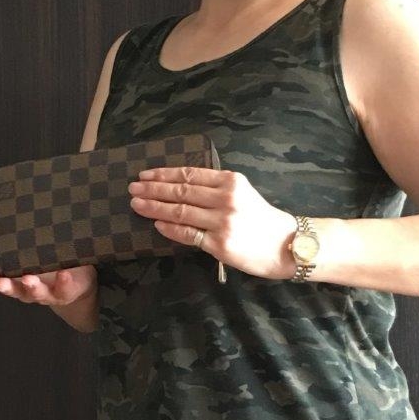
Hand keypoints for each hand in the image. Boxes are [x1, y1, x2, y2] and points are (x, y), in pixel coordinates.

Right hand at [0, 223, 96, 305]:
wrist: (79, 281)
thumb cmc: (51, 265)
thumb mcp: (30, 252)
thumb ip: (9, 242)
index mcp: (20, 279)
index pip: (5, 279)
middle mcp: (32, 289)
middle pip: (18, 290)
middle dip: (9, 286)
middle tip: (1, 282)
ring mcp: (50, 292)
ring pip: (39, 293)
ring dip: (32, 287)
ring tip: (29, 279)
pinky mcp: (68, 291)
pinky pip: (65, 289)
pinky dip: (63, 282)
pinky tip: (63, 274)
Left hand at [128, 167, 297, 279]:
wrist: (286, 245)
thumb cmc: (262, 220)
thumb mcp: (243, 193)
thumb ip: (216, 188)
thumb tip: (180, 187)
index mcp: (231, 181)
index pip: (190, 174)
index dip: (164, 174)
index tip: (146, 174)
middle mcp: (226, 198)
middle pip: (181, 191)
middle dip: (152, 189)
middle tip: (133, 188)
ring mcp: (222, 222)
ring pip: (180, 211)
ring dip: (155, 207)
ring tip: (137, 204)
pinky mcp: (220, 244)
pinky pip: (188, 235)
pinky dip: (170, 229)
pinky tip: (156, 224)